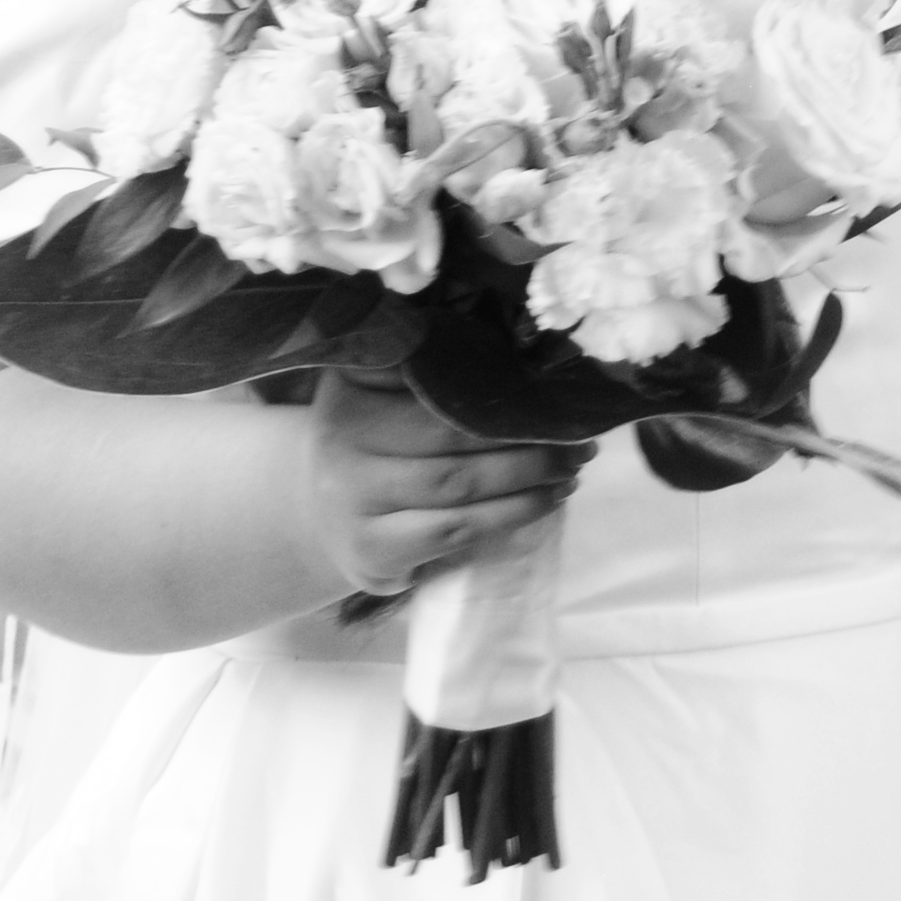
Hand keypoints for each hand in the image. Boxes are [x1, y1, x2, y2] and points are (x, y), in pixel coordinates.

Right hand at [305, 368, 590, 597]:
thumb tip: (531, 350)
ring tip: (572, 467)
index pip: (436, 381)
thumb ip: (438, 365)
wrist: (320, 511)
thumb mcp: (388, 389)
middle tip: (580, 437)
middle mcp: (341, 438)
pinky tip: (545, 502)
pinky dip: (509, 515)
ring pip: (457, 484)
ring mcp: (350, 499)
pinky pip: (454, 530)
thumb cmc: (377, 438)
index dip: (499, 385)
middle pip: (452, 434)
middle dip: (527, 436)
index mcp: (352, 385)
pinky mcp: (370, 550)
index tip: (553, 387)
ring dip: (529, 476)